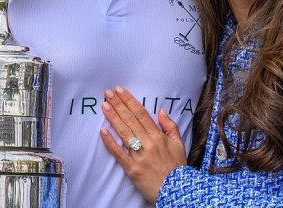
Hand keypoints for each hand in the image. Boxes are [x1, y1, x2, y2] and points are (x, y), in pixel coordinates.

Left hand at [100, 86, 186, 202]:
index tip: (120, 91)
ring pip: (124, 133)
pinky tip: (103, 131)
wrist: (176, 191)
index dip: (130, 101)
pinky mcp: (132, 169)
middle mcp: (148, 143)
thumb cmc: (177, 167)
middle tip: (108, 93)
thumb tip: (160, 110)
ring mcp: (139, 156)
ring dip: (113, 118)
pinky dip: (110, 142)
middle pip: (130, 120)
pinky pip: (119, 154)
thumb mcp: (179, 144)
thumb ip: (170, 126)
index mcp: (159, 136)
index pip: (141, 114)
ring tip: (104, 106)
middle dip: (118, 105)